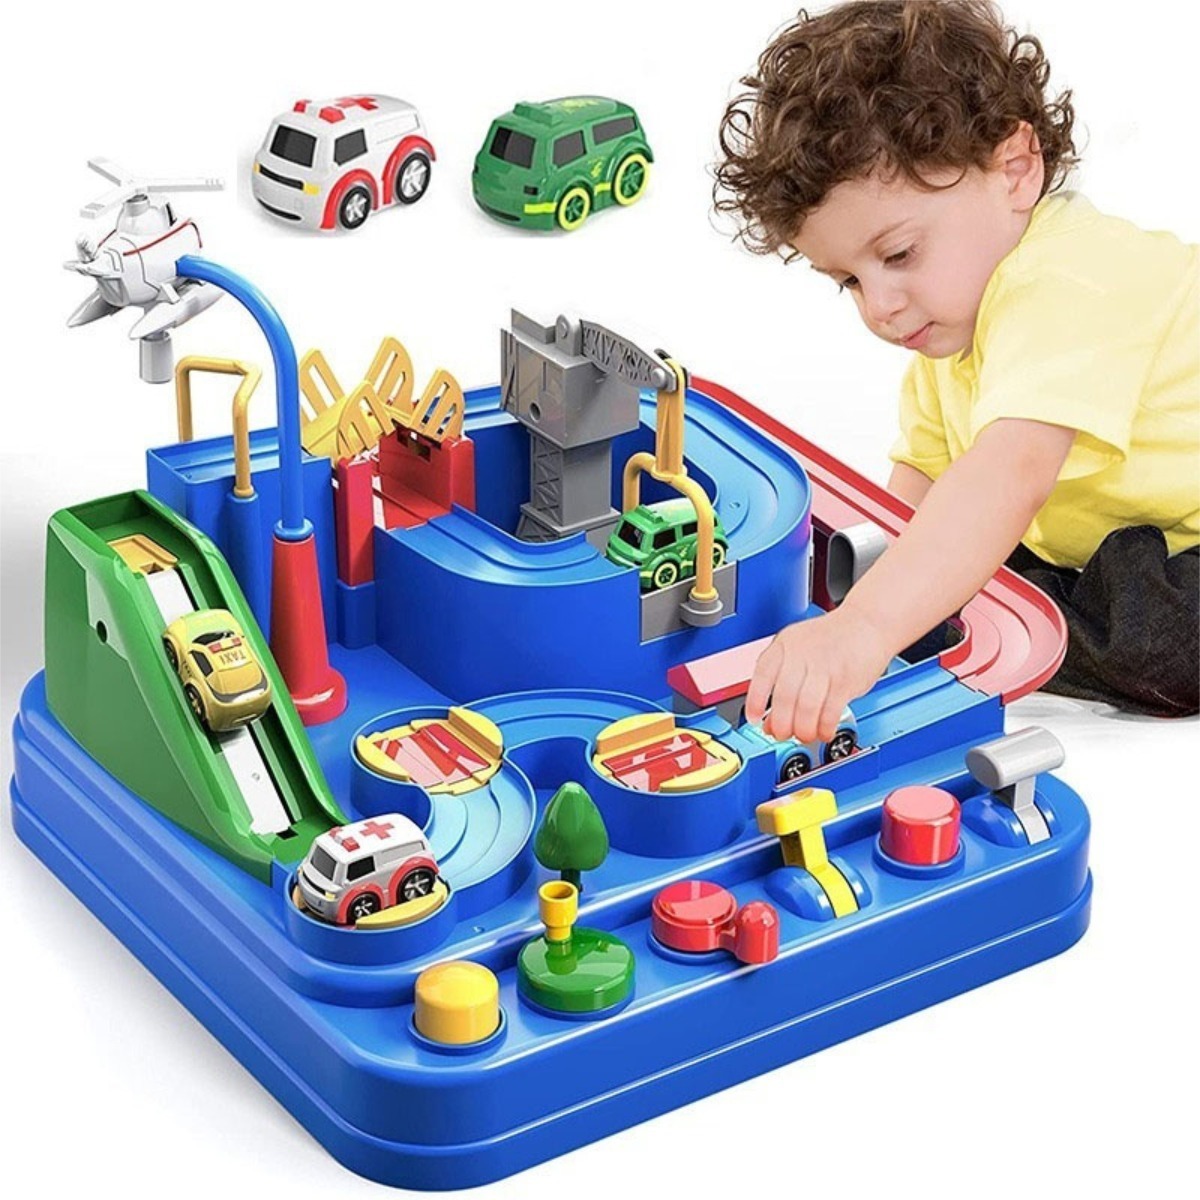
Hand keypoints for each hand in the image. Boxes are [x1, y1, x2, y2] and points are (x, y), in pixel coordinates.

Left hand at [744, 607, 893, 743]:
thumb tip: (769, 721)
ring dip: (804, 730)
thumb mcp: (798, 650)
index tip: (754, 720)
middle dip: (782, 724)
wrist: (867, 622)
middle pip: (784, 697)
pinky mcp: (846, 679)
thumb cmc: (830, 638)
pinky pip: (831, 711)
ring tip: (805, 735)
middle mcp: (802, 654)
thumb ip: (781, 682)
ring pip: (806, 707)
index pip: (762, 675)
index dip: (755, 701)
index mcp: (785, 645)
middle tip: (785, 734)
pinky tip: (824, 731)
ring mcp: (825, 666)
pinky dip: (825, 727)